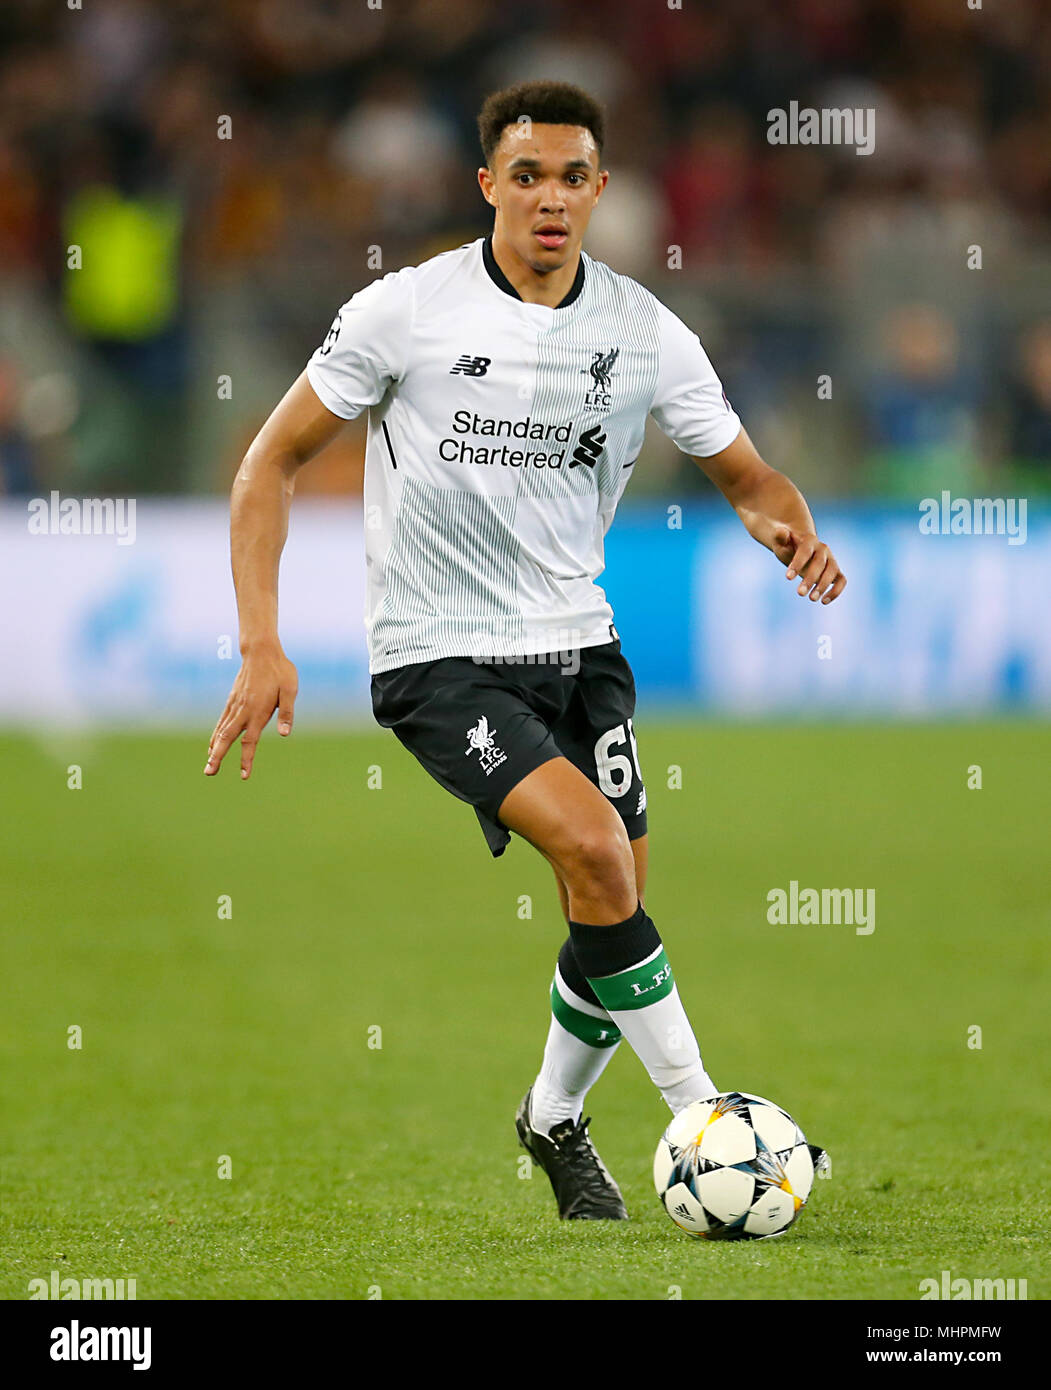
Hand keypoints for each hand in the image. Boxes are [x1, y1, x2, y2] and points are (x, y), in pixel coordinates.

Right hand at [204, 644, 297, 778]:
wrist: (261, 651)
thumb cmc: (280, 671)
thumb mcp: (290, 690)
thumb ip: (287, 712)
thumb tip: (285, 734)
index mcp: (258, 711)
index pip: (250, 741)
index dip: (246, 759)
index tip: (244, 775)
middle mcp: (243, 710)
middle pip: (227, 738)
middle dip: (218, 757)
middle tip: (209, 773)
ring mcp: (235, 705)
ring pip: (221, 731)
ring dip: (214, 749)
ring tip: (209, 765)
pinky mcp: (232, 700)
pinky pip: (221, 721)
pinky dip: (215, 735)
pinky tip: (211, 745)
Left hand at [771, 525, 846, 604]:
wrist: (798, 546)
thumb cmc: (787, 545)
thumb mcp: (781, 541)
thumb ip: (780, 537)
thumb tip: (781, 532)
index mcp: (809, 540)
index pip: (805, 551)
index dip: (797, 563)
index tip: (788, 578)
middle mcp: (823, 549)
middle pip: (819, 563)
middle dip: (810, 579)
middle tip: (799, 593)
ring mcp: (831, 559)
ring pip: (832, 572)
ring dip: (823, 586)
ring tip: (811, 599)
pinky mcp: (836, 571)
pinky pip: (841, 581)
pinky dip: (836, 591)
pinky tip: (824, 601)